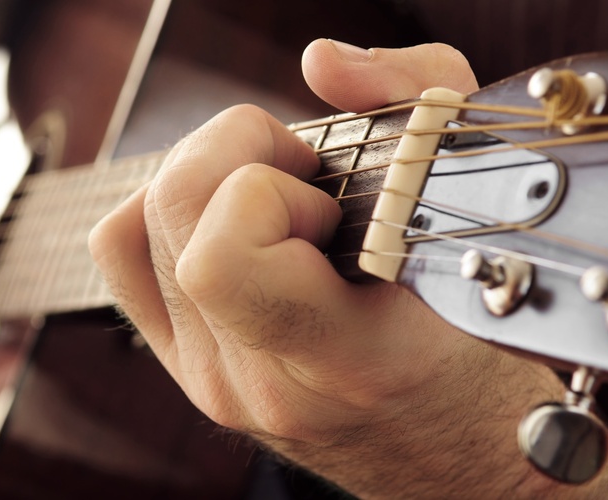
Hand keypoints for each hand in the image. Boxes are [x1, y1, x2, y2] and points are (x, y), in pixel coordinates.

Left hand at [90, 41, 607, 496]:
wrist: (451, 447)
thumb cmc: (478, 337)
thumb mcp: (483, 208)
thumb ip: (419, 102)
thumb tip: (320, 63)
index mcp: (342, 358)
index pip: (223, 258)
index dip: (264, 189)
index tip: (326, 194)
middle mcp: (257, 380)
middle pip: (172, 212)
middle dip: (238, 154)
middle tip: (304, 178)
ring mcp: (211, 379)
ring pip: (136, 227)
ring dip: (205, 178)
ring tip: (273, 198)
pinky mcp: (186, 367)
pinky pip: (124, 256)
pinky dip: (166, 212)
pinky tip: (230, 217)